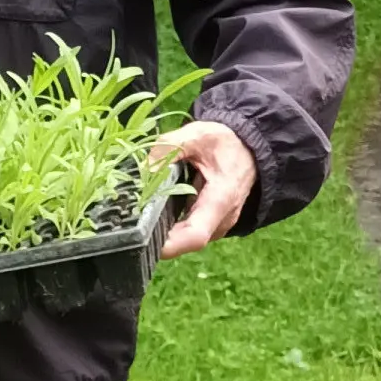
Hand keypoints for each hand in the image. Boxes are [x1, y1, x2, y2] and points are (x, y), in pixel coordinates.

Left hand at [147, 119, 256, 258]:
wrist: (248, 148)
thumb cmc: (225, 141)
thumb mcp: (196, 135)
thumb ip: (168, 148)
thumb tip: (143, 168)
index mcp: (221, 199)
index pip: (195, 236)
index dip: (169, 245)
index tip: (143, 238)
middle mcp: (222, 219)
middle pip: (187, 241)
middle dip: (159, 236)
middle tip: (132, 220)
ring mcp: (219, 225)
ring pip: (187, 239)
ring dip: (165, 230)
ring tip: (142, 212)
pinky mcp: (212, 224)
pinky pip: (189, 231)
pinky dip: (172, 224)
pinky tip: (157, 209)